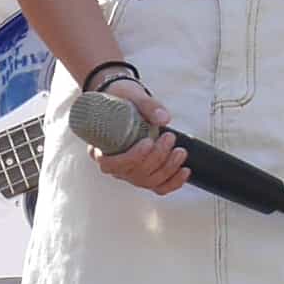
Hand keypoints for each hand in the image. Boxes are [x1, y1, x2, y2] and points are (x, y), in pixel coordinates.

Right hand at [77, 76, 190, 194]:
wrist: (129, 101)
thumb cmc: (124, 98)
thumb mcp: (132, 96)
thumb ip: (147, 105)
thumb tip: (164, 118)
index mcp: (99, 149)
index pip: (111, 164)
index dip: (132, 157)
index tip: (148, 141)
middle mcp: (113, 165)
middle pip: (134, 174)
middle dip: (157, 158)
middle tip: (169, 138)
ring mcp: (129, 173)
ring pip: (148, 181)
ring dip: (168, 169)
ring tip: (180, 151)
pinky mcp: (145, 175)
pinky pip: (157, 187)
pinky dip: (173, 182)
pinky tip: (184, 171)